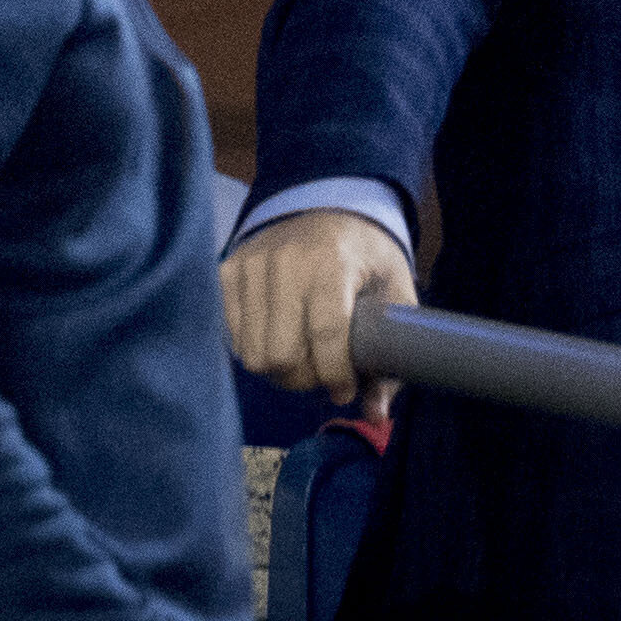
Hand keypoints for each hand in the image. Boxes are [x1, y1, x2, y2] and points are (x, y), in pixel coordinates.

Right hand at [221, 207, 414, 412]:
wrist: (328, 205)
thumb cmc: (367, 255)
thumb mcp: (394, 291)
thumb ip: (390, 352)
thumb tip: (377, 414)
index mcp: (330, 262)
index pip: (325, 335)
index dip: (336, 375)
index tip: (345, 389)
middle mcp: (283, 261)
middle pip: (280, 355)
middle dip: (304, 379)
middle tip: (322, 376)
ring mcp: (248, 266)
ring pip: (252, 353)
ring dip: (279, 370)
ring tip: (303, 361)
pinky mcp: (226, 273)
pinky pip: (234, 338)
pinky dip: (257, 351)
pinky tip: (281, 340)